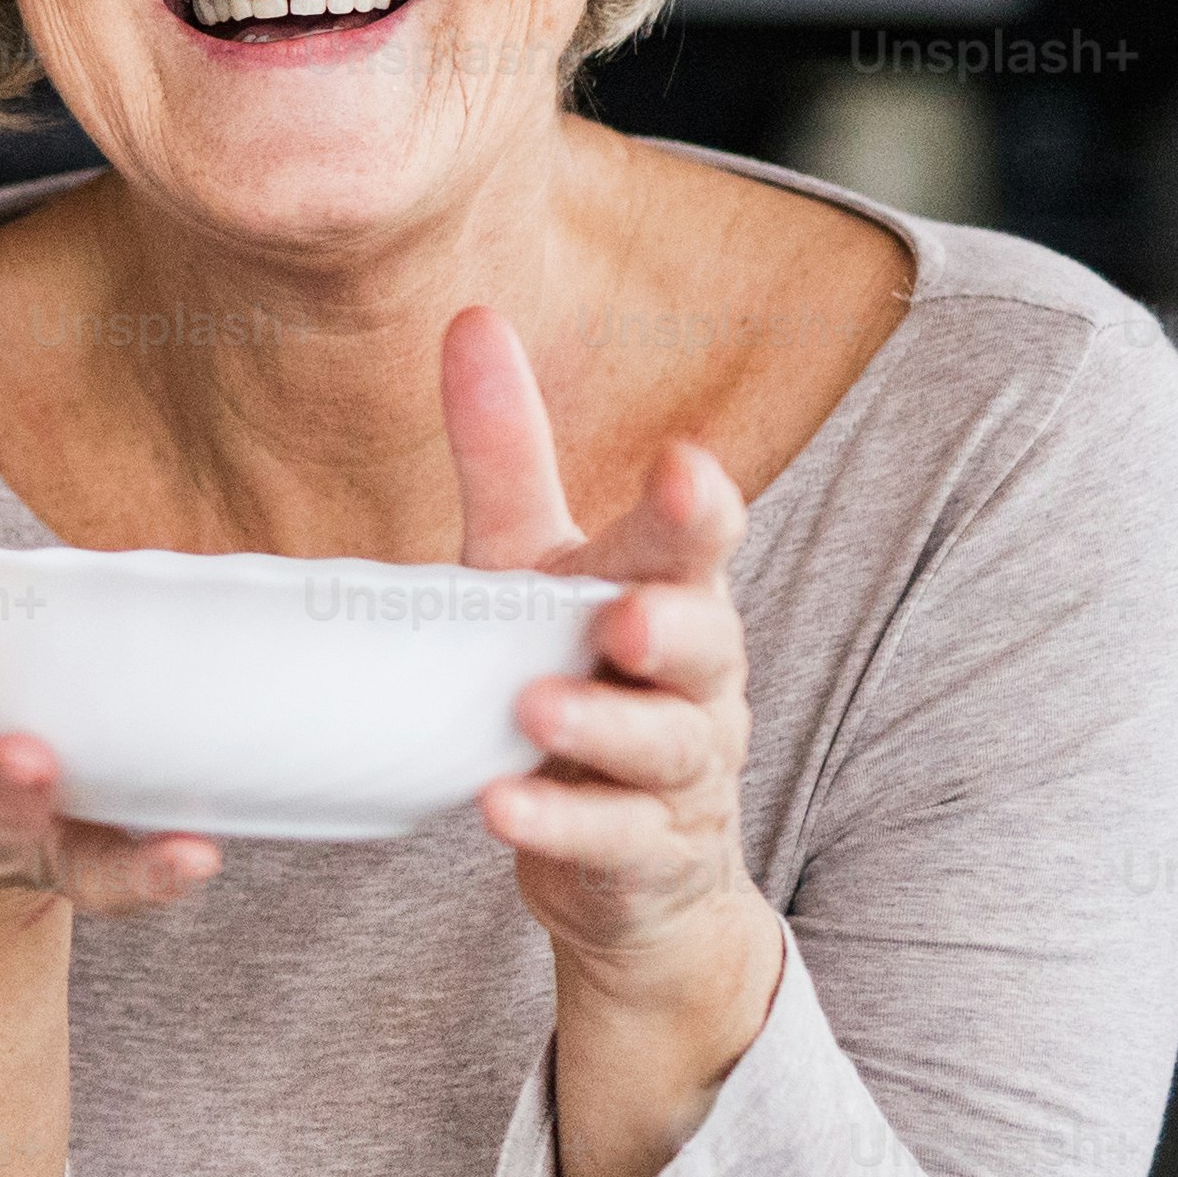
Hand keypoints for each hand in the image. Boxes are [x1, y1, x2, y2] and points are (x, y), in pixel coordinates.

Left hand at [441, 308, 775, 992]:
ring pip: (660, 744)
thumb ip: (509, 455)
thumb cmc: (576, 674)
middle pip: (705, 641)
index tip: (680, 465)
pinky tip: (501, 805)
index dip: (694, 509)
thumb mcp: (533, 566)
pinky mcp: (644, 851)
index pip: (697, 541)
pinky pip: (611, 835)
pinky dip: (559, 820)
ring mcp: (678, 771)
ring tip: (533, 710)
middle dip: (672, 625)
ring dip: (601, 725)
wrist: (627, 858)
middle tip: (624, 617)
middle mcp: (694, 679)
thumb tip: (472, 318)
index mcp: (669, 592)